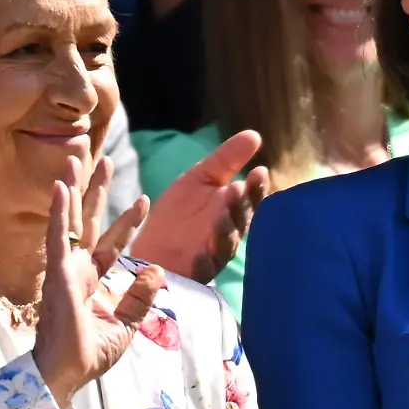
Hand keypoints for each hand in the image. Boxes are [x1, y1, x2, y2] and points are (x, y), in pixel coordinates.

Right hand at [33, 156, 164, 408]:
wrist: (70, 372)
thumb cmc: (92, 352)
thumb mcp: (127, 323)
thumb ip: (141, 296)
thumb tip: (156, 270)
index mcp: (94, 277)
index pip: (114, 241)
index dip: (128, 220)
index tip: (144, 198)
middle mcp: (78, 267)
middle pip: (90, 220)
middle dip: (96, 190)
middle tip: (103, 160)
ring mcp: (66, 267)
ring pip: (71, 220)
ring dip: (74, 189)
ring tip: (76, 159)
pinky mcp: (57, 272)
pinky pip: (57, 237)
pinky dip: (58, 211)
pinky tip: (59, 187)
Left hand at [130, 131, 270, 283]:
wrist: (149, 247)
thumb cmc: (178, 214)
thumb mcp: (199, 179)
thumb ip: (226, 159)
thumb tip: (255, 135)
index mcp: (233, 209)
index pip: (252, 198)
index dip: (257, 188)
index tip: (259, 171)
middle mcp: (229, 233)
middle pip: (242, 220)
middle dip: (241, 206)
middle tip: (238, 189)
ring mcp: (213, 255)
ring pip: (225, 243)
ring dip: (225, 229)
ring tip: (222, 213)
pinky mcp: (194, 273)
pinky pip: (201, 269)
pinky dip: (202, 261)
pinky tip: (200, 252)